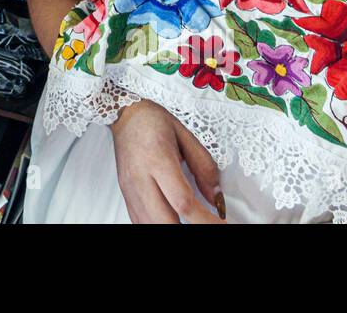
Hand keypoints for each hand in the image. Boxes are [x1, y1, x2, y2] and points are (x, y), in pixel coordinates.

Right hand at [111, 98, 225, 223]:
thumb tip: (216, 198)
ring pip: (150, 226)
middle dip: (189, 230)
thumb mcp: (185, 135)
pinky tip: (171, 222)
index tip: (222, 224)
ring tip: (192, 224)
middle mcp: (141, 178)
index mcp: (158, 160)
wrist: (123, 116)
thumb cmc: (152, 121)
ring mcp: (131, 190)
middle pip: (165, 222)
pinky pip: (140, 223)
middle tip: (208, 226)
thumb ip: (204, 167)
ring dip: (173, 229)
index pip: (183, 202)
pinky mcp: (126, 196)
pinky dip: (157, 227)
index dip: (205, 220)